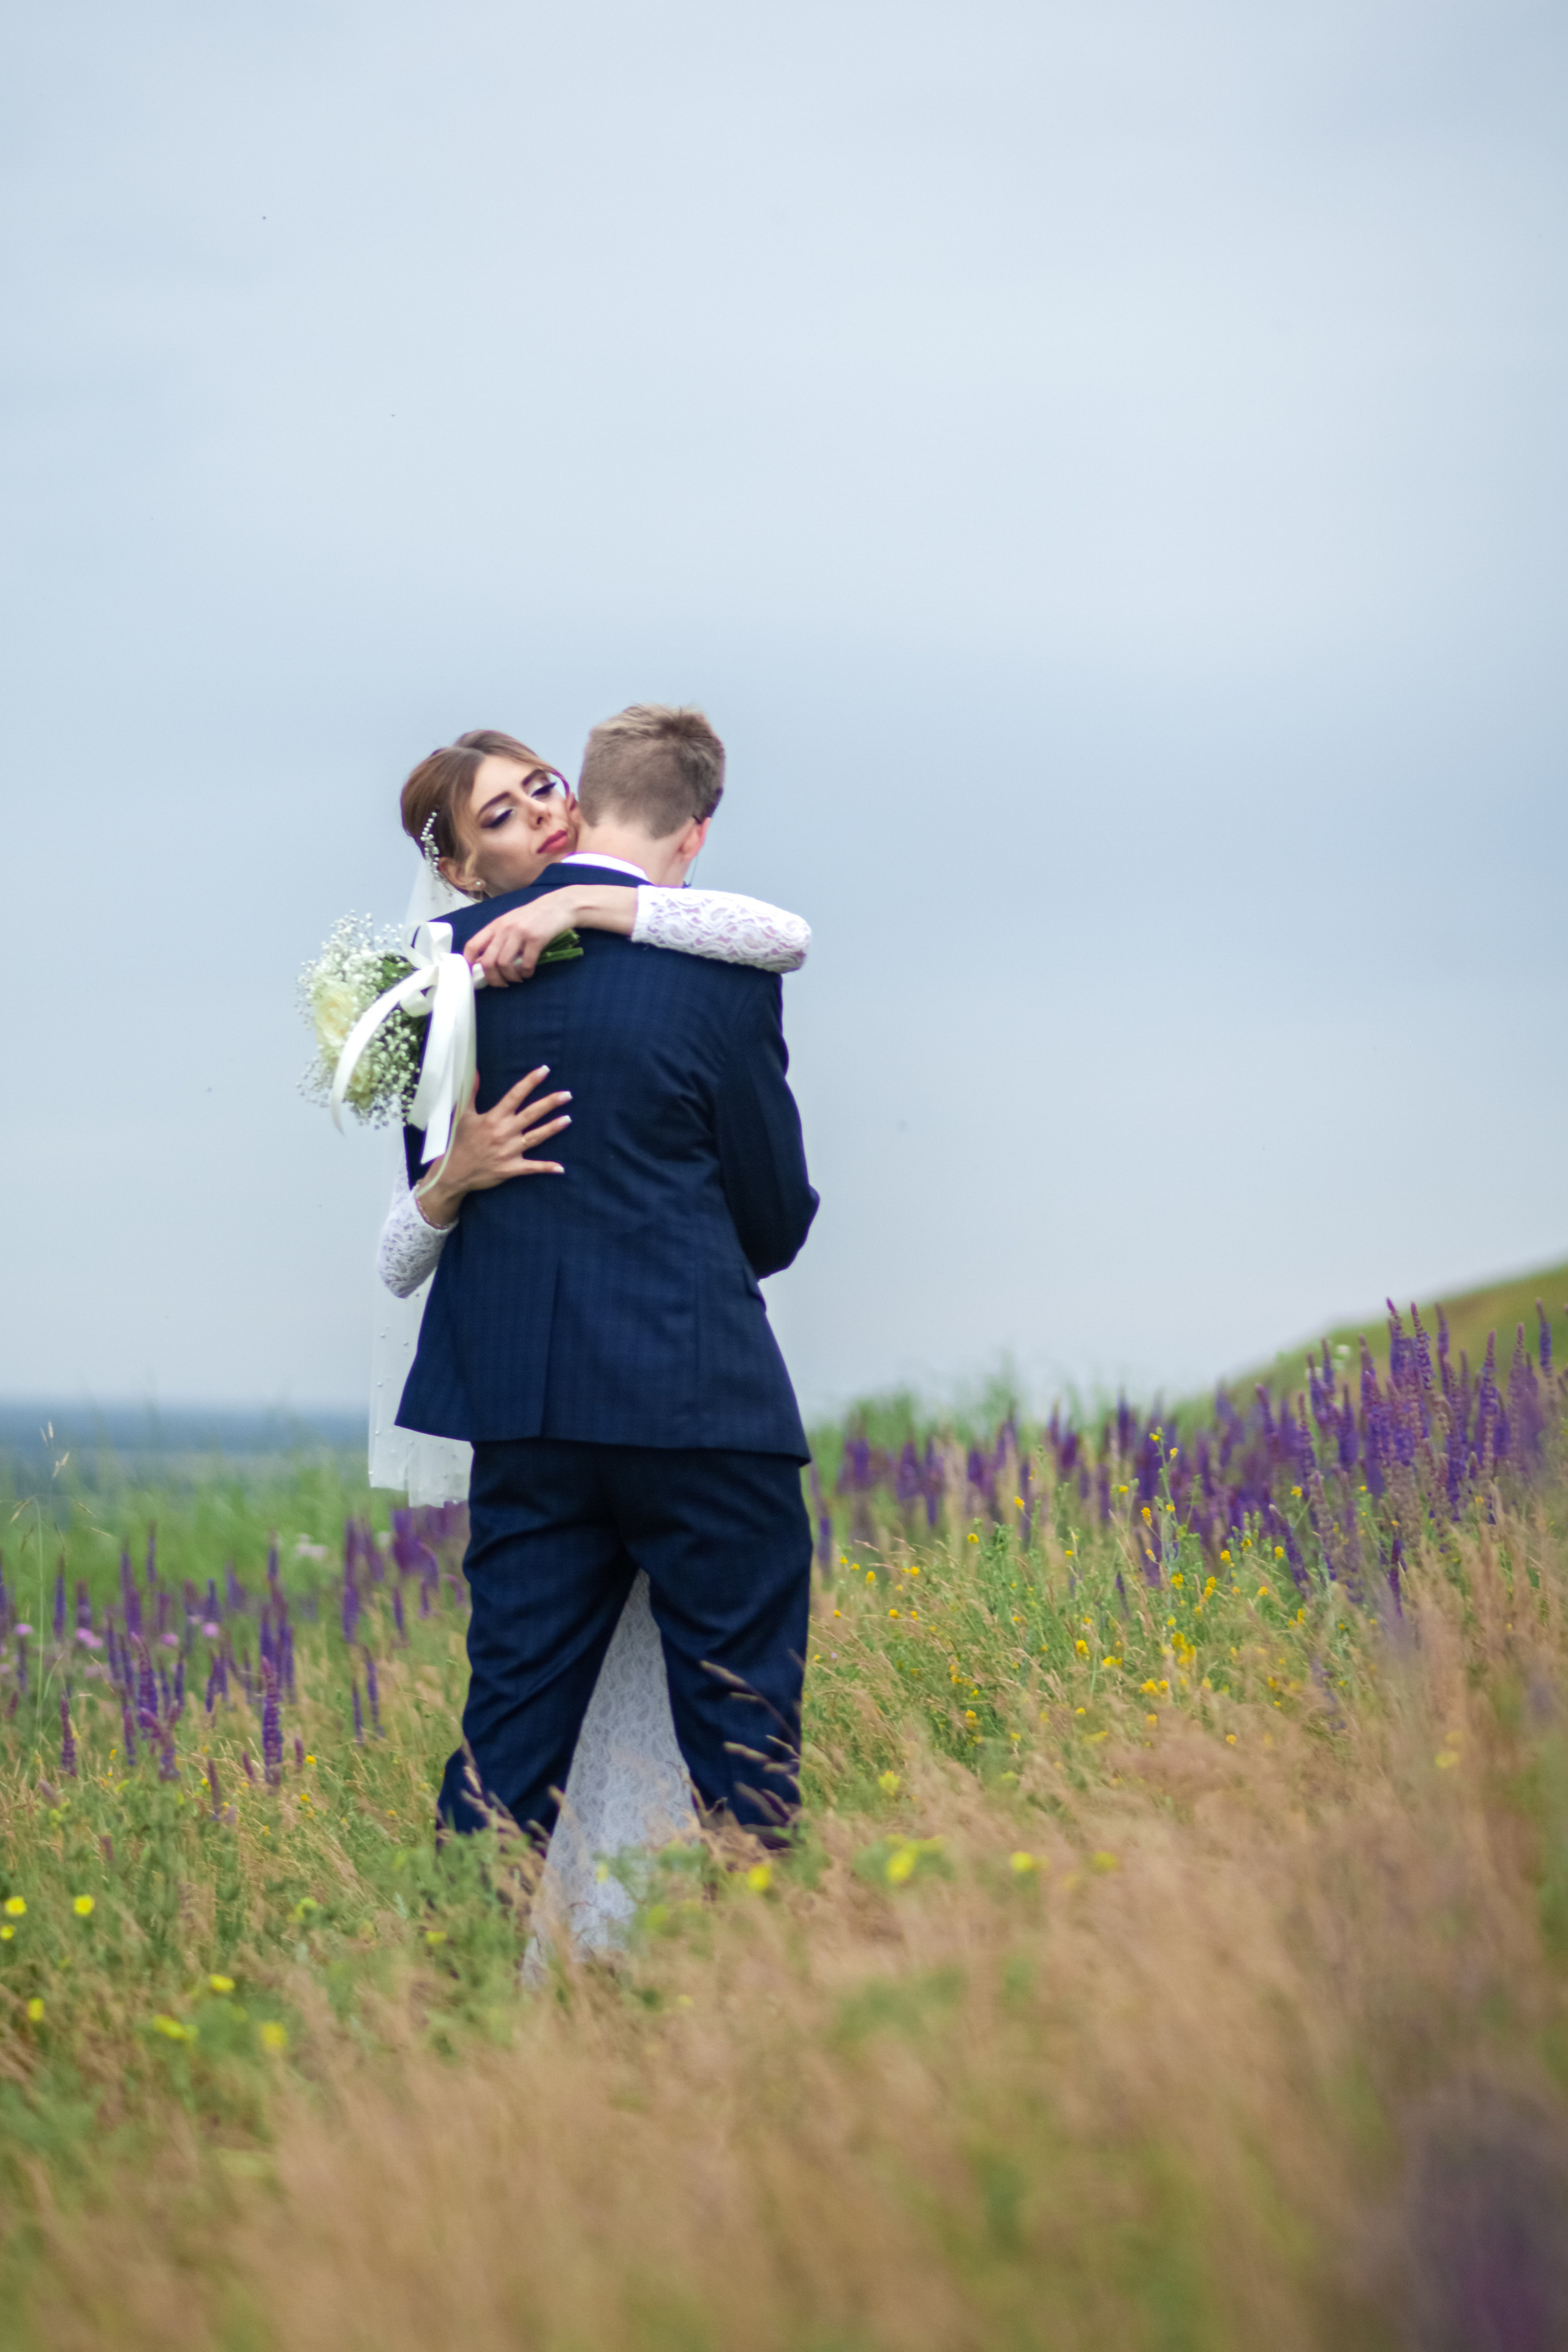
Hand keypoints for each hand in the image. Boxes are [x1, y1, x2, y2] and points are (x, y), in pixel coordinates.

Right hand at [413, 1068, 570, 1227]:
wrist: (453, 1172)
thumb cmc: (459, 1141)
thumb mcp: (463, 1114)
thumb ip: (471, 1092)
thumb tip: (475, 1070)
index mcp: (493, 1118)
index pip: (515, 1095)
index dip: (530, 1082)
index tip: (544, 1070)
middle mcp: (503, 1133)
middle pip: (531, 1114)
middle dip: (549, 1103)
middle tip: (567, 1094)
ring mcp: (509, 1151)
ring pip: (535, 1137)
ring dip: (552, 1128)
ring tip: (568, 1119)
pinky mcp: (511, 1168)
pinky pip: (531, 1168)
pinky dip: (546, 1168)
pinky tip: (561, 1168)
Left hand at [465, 893, 581, 986]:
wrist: (558, 906)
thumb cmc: (532, 917)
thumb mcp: (510, 923)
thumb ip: (496, 939)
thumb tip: (483, 962)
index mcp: (495, 925)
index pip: (472, 945)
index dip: (469, 963)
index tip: (475, 974)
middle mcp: (504, 929)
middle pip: (488, 961)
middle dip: (493, 979)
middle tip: (501, 983)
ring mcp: (519, 933)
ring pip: (504, 965)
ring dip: (510, 977)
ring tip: (516, 978)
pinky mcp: (536, 939)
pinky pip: (526, 964)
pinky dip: (526, 973)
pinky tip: (528, 973)